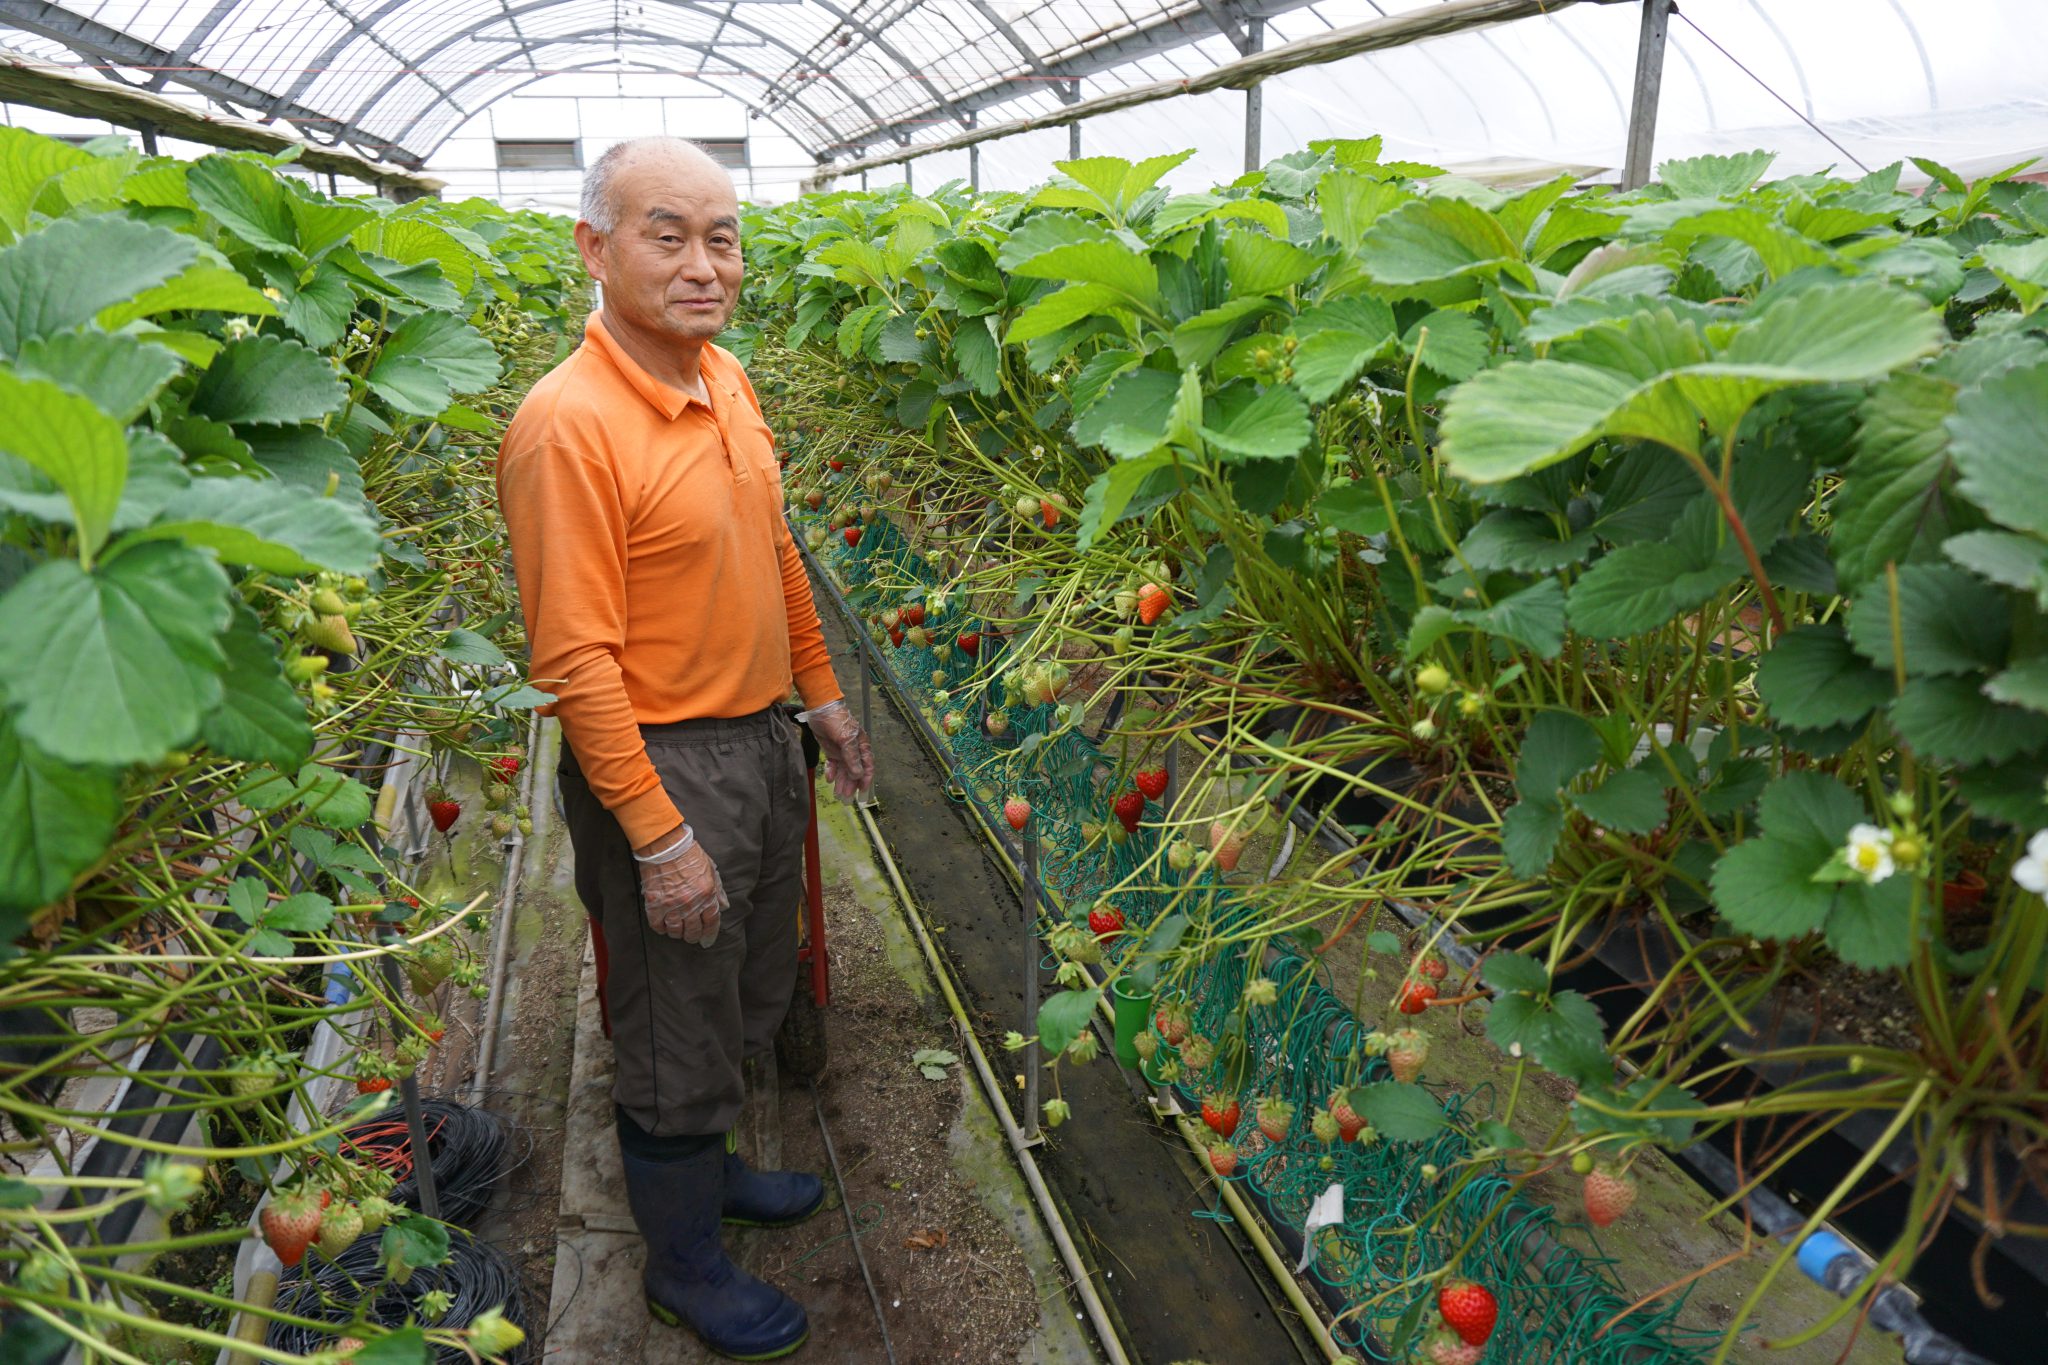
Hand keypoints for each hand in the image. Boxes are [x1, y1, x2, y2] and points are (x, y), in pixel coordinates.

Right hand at [635, 826, 726, 944]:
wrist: (665, 845)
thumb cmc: (689, 854)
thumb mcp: (710, 870)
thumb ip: (718, 890)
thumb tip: (724, 906)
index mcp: (707, 894)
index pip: (711, 922)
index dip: (710, 934)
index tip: (707, 940)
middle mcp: (690, 903)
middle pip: (693, 930)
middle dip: (694, 936)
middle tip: (691, 936)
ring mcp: (672, 905)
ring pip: (676, 931)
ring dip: (678, 933)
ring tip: (678, 930)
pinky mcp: (655, 904)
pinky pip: (658, 925)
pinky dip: (661, 928)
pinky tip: (664, 924)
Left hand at [798, 699, 873, 800]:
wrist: (820, 709)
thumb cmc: (837, 720)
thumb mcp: (846, 739)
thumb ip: (852, 757)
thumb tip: (858, 774)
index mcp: (861, 746)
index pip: (867, 766)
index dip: (866, 779)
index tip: (863, 792)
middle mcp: (853, 750)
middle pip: (855, 771)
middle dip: (851, 785)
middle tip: (847, 798)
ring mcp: (842, 751)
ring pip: (844, 771)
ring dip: (842, 782)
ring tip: (838, 794)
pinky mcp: (831, 751)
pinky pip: (834, 765)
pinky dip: (832, 772)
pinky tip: (830, 779)